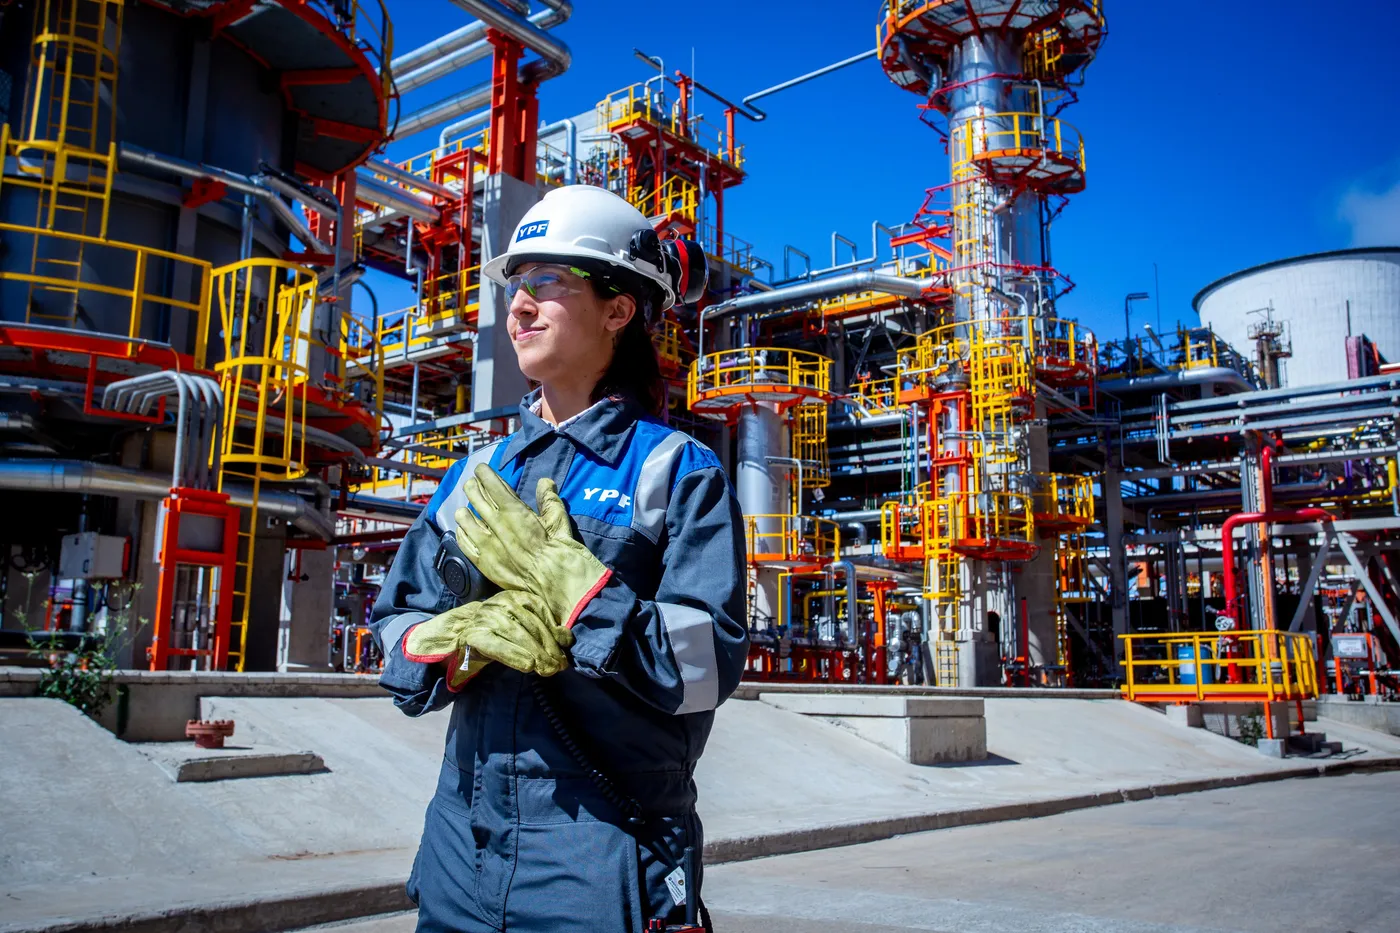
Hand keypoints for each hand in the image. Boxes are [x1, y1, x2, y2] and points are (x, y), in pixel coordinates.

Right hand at [403, 590, 574, 688]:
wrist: (451, 637)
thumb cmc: (492, 633)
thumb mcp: (517, 626)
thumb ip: (539, 629)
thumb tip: (567, 639)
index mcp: (511, 597)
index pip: (538, 609)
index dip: (553, 629)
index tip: (565, 647)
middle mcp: (498, 603)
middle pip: (529, 624)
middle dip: (548, 647)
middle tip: (559, 666)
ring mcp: (483, 618)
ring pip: (516, 635)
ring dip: (536, 654)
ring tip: (548, 669)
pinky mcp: (472, 635)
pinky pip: (497, 646)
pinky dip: (514, 656)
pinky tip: (528, 666)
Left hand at [454, 464, 611, 628]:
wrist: (558, 587)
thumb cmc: (563, 554)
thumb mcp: (560, 522)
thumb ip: (550, 501)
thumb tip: (545, 483)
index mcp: (516, 512)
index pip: (493, 485)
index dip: (485, 474)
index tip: (481, 469)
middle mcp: (497, 525)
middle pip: (476, 498)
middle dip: (473, 487)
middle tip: (473, 484)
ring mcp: (488, 546)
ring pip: (465, 519)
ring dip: (466, 510)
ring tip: (467, 507)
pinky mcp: (484, 564)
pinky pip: (465, 544)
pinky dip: (462, 533)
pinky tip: (464, 529)